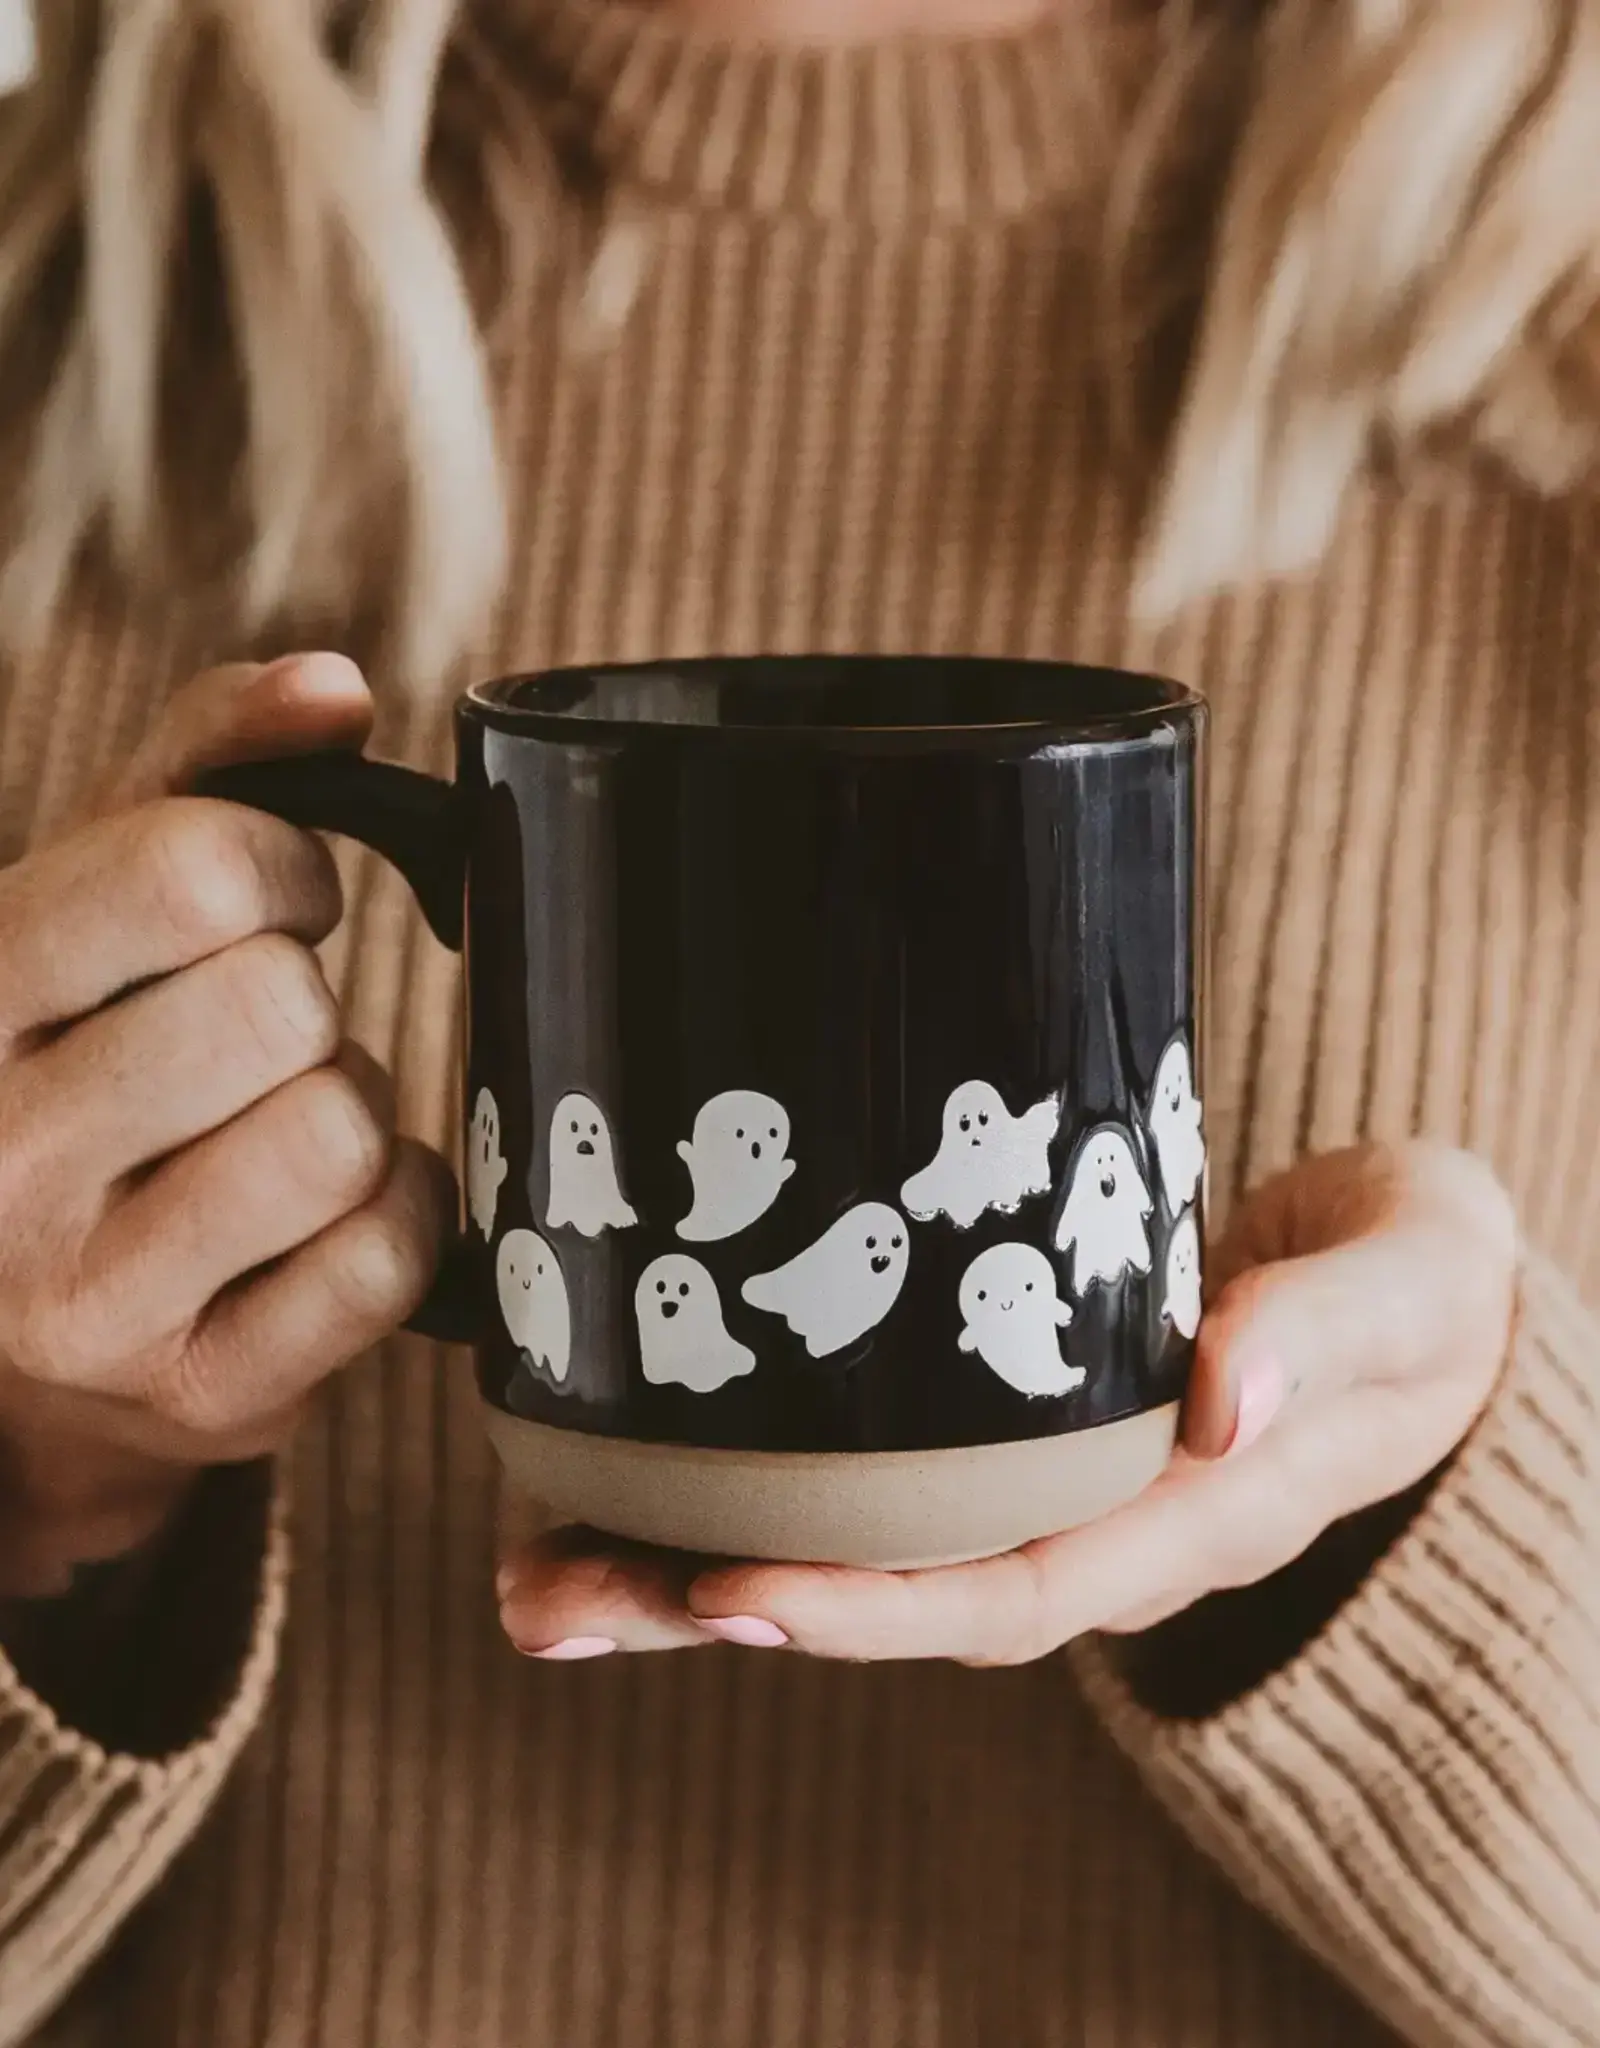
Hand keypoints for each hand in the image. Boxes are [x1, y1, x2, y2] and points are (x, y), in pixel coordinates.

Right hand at [0, 655, 451, 1594]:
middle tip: (261, 1032)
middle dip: (303, 998)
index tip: (274, 898)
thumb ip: (201, 766)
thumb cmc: (79, 1062)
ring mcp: (93, 1299)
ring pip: (341, 1129)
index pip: (193, 870)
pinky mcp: (205, 1394)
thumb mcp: (87, 901)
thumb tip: (334, 686)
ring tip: (276, 1123)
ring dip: (346, 1106)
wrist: (21, 1323)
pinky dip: (398, 1210)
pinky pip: (389, 1253)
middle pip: (282, 1006)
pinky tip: (329, 1209)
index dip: (281, 863)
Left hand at [497, 1141, 1514, 1663]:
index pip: (1008, 1591)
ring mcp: (1026, 1482)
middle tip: (545, 1597)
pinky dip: (730, 1487)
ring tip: (523, 1562)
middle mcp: (1085, 1525)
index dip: (867, 1605)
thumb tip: (1220, 1395)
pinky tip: (609, 1470)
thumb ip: (1329, 1333)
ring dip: (677, 1565)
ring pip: (840, 1551)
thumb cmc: (1414, 1288)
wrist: (1408, 1285)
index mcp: (1183, 1512)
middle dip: (711, 1608)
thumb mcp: (1411, 1284)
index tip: (727, 1593)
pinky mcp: (983, 1423)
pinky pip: (850, 1480)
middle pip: (881, 1597)